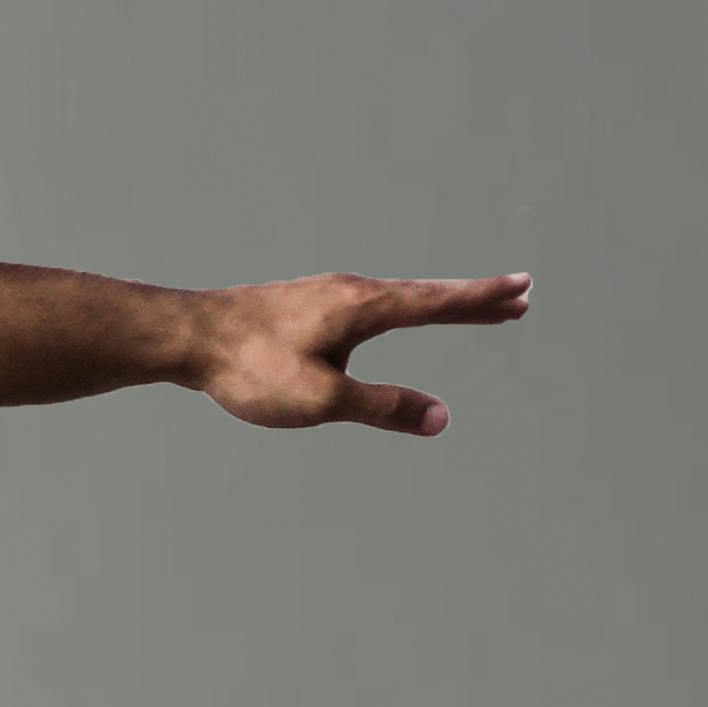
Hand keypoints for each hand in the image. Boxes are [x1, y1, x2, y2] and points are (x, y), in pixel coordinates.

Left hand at [190, 266, 531, 431]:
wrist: (184, 335)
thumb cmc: (249, 367)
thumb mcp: (322, 398)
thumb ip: (383, 408)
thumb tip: (441, 417)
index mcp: (364, 307)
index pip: (438, 302)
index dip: (483, 300)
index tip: (524, 289)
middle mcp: (351, 291)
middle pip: (426, 295)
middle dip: (474, 299)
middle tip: (519, 297)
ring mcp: (326, 295)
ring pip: (399, 298)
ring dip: (440, 303)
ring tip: (471, 309)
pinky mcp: (304, 306)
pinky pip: (371, 304)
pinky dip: (403, 307)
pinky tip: (395, 314)